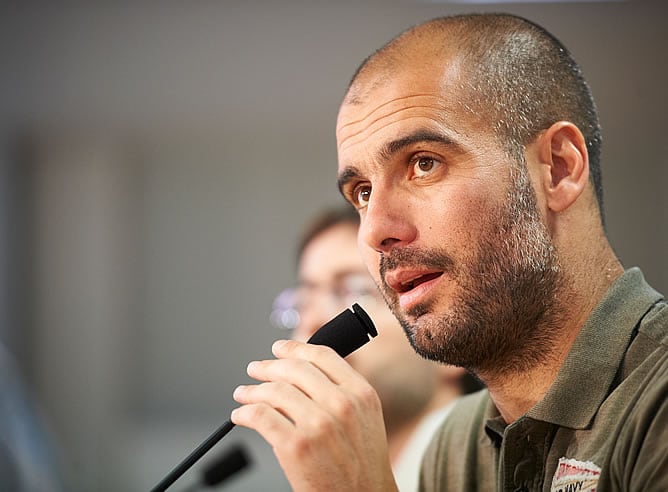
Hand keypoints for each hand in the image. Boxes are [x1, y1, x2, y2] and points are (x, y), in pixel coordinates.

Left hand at [231, 339, 397, 491]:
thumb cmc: (362, 464)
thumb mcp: (365, 418)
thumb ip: (342, 391)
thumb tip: (302, 372)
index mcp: (360, 393)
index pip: (322, 356)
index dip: (295, 349)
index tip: (279, 349)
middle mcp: (341, 405)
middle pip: (295, 370)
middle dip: (269, 367)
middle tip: (255, 369)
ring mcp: (318, 425)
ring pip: (274, 392)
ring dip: (252, 391)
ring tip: (243, 394)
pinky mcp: (296, 446)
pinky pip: (261, 417)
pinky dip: (245, 413)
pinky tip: (241, 415)